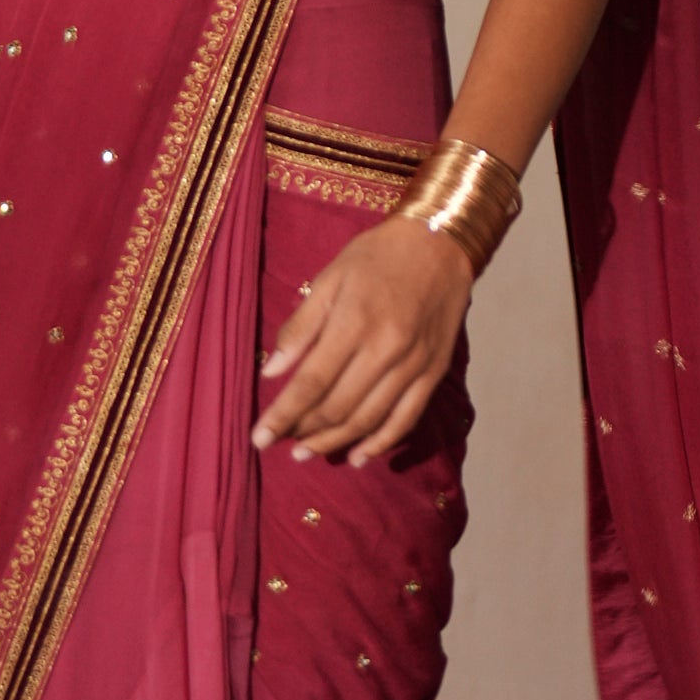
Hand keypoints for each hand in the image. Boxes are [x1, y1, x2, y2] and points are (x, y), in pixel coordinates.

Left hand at [252, 216, 471, 465]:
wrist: (441, 242)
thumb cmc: (377, 256)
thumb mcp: (330, 278)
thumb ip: (300, 327)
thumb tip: (271, 372)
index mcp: (355, 321)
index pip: (311, 382)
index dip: (283, 414)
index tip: (258, 438)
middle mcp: (386, 349)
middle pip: (338, 407)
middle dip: (303, 431)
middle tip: (280, 444)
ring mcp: (414, 364)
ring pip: (369, 419)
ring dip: (334, 442)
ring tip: (307, 453)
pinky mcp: (434, 372)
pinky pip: (406, 419)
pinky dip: (380, 443)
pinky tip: (357, 457)